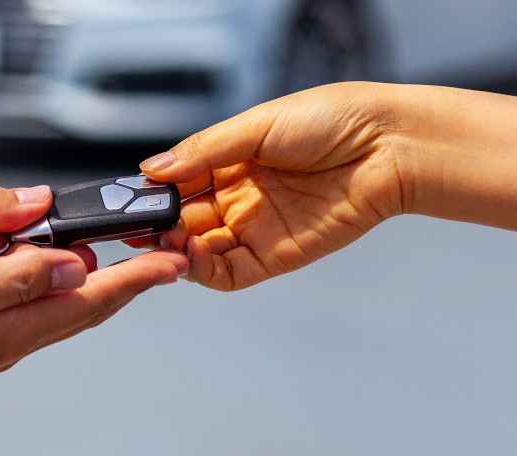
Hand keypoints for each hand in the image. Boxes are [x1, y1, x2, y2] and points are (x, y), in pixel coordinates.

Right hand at [0, 245, 187, 393]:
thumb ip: (14, 278)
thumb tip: (72, 271)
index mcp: (3, 331)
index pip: (86, 302)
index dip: (132, 281)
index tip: (171, 263)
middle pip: (74, 311)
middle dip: (118, 286)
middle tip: (154, 261)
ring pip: (45, 312)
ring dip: (81, 287)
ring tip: (110, 264)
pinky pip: (14, 311)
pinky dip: (40, 290)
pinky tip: (36, 277)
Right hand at [135, 82, 413, 290]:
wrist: (389, 146)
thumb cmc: (333, 121)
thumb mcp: (258, 125)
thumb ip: (204, 151)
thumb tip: (151, 169)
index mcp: (231, 161)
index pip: (178, 183)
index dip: (152, 194)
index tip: (126, 200)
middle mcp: (239, 196)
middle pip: (183, 219)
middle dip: (156, 226)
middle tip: (134, 227)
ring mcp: (255, 228)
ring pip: (199, 250)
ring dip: (174, 250)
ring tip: (162, 241)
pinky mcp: (276, 256)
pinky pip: (228, 273)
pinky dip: (202, 271)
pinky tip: (190, 256)